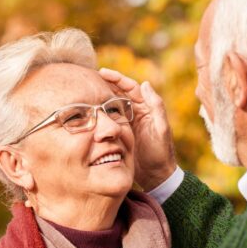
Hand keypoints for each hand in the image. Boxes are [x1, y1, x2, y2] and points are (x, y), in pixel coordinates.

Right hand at [100, 68, 176, 189]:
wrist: (156, 175)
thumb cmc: (161, 152)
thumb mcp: (161, 129)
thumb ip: (156, 106)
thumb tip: (146, 84)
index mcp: (145, 108)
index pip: (130, 88)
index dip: (117, 78)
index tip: (103, 72)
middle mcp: (136, 112)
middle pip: (119, 93)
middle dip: (105, 83)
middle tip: (89, 77)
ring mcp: (127, 123)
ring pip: (112, 105)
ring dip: (100, 97)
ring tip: (85, 91)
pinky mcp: (120, 134)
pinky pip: (108, 120)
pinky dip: (100, 114)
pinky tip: (88, 112)